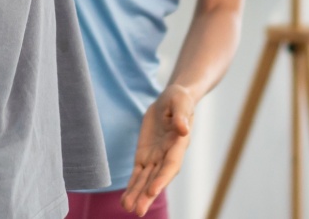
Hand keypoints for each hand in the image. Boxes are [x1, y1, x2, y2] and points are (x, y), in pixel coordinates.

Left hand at [120, 86, 195, 216]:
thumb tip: (183, 129)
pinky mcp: (144, 156)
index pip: (170, 164)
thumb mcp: (180, 102)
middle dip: (147, 194)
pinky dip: (132, 187)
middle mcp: (167, 155)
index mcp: (178, 144)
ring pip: (146, 180)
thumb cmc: (179, 99)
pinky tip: (125, 201)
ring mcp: (156, 158)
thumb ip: (181, 116)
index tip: (153, 191)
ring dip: (138, 195)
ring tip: (128, 208)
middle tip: (138, 211)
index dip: (162, 178)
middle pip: (157, 178)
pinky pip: (137, 174)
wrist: (170, 100)